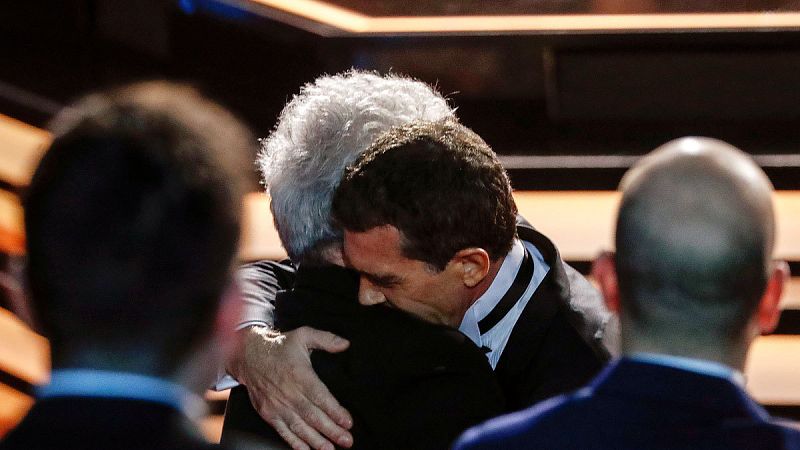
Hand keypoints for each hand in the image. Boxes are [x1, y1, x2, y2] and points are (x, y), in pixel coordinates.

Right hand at [227, 326, 352, 449]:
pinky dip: (295, 443)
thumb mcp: (303, 335)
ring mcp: (277, 406)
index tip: (348, 422)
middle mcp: (289, 393)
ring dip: (316, 441)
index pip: (320, 397)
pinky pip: (283, 432)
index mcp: (300, 375)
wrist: (248, 356)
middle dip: (331, 430)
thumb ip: (326, 339)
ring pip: (300, 427)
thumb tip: (345, 344)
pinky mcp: (269, 414)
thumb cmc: (279, 346)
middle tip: (347, 441)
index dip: (335, 411)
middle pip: (313, 416)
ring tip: (330, 449)